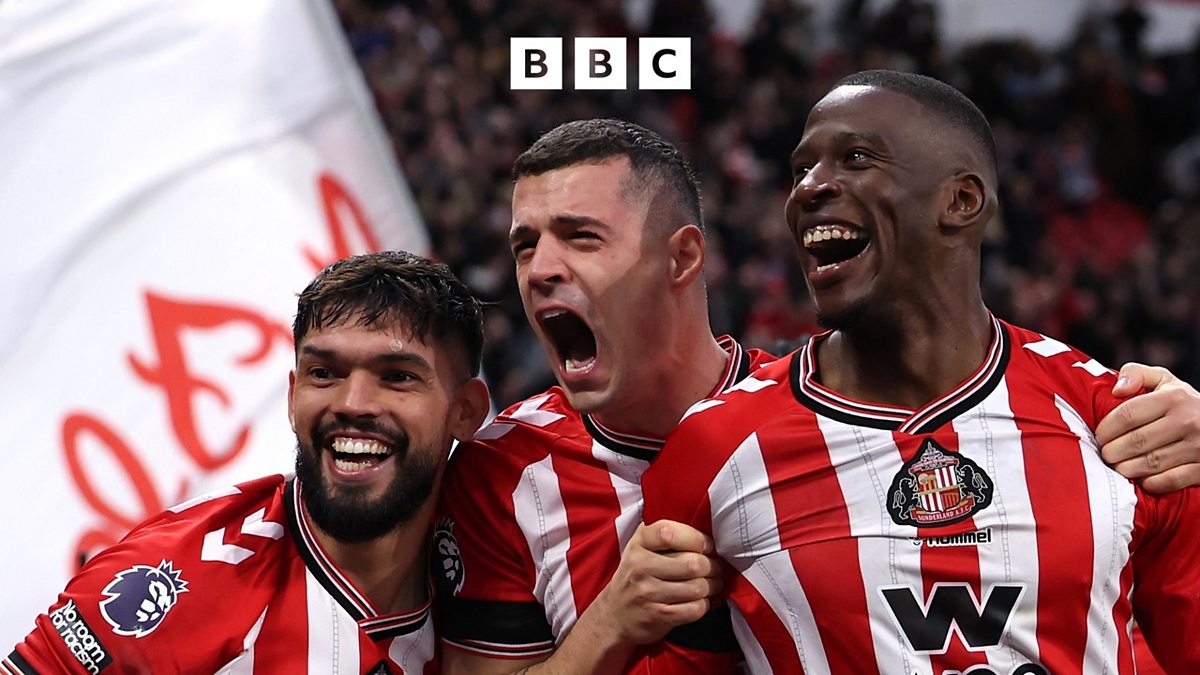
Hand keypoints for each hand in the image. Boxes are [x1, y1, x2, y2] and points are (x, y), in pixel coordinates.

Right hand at [589, 520, 722, 645]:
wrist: (613, 616)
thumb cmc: (636, 575)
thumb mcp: (641, 546)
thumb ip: (666, 533)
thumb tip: (707, 531)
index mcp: (639, 543)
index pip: (670, 533)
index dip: (697, 538)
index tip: (707, 545)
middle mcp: (641, 566)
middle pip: (693, 563)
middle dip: (712, 566)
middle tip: (715, 568)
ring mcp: (648, 592)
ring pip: (698, 587)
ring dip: (712, 586)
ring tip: (711, 584)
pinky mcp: (658, 616)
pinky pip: (695, 609)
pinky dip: (704, 604)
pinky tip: (699, 600)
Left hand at [1097, 362, 1199, 493]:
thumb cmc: (1182, 402)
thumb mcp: (1163, 380)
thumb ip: (1136, 373)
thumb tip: (1117, 389)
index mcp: (1174, 397)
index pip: (1128, 414)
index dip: (1106, 428)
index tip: (1099, 436)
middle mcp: (1188, 420)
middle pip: (1136, 441)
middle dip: (1112, 451)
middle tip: (1105, 454)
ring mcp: (1198, 446)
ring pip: (1150, 463)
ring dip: (1126, 469)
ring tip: (1117, 467)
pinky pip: (1171, 480)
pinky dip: (1151, 483)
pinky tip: (1142, 480)